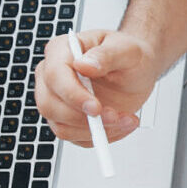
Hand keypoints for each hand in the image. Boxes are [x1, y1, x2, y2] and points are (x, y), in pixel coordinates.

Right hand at [33, 27, 159, 145]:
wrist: (137, 71)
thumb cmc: (128, 55)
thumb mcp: (127, 50)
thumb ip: (106, 55)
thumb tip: (84, 65)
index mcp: (61, 50)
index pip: (54, 75)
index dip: (72, 94)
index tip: (95, 107)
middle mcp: (53, 76)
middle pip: (49, 105)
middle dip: (83, 118)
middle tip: (114, 116)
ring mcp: (57, 100)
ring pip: (61, 127)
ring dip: (95, 130)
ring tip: (124, 119)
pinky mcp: (67, 120)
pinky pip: (75, 137)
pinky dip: (100, 136)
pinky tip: (120, 124)